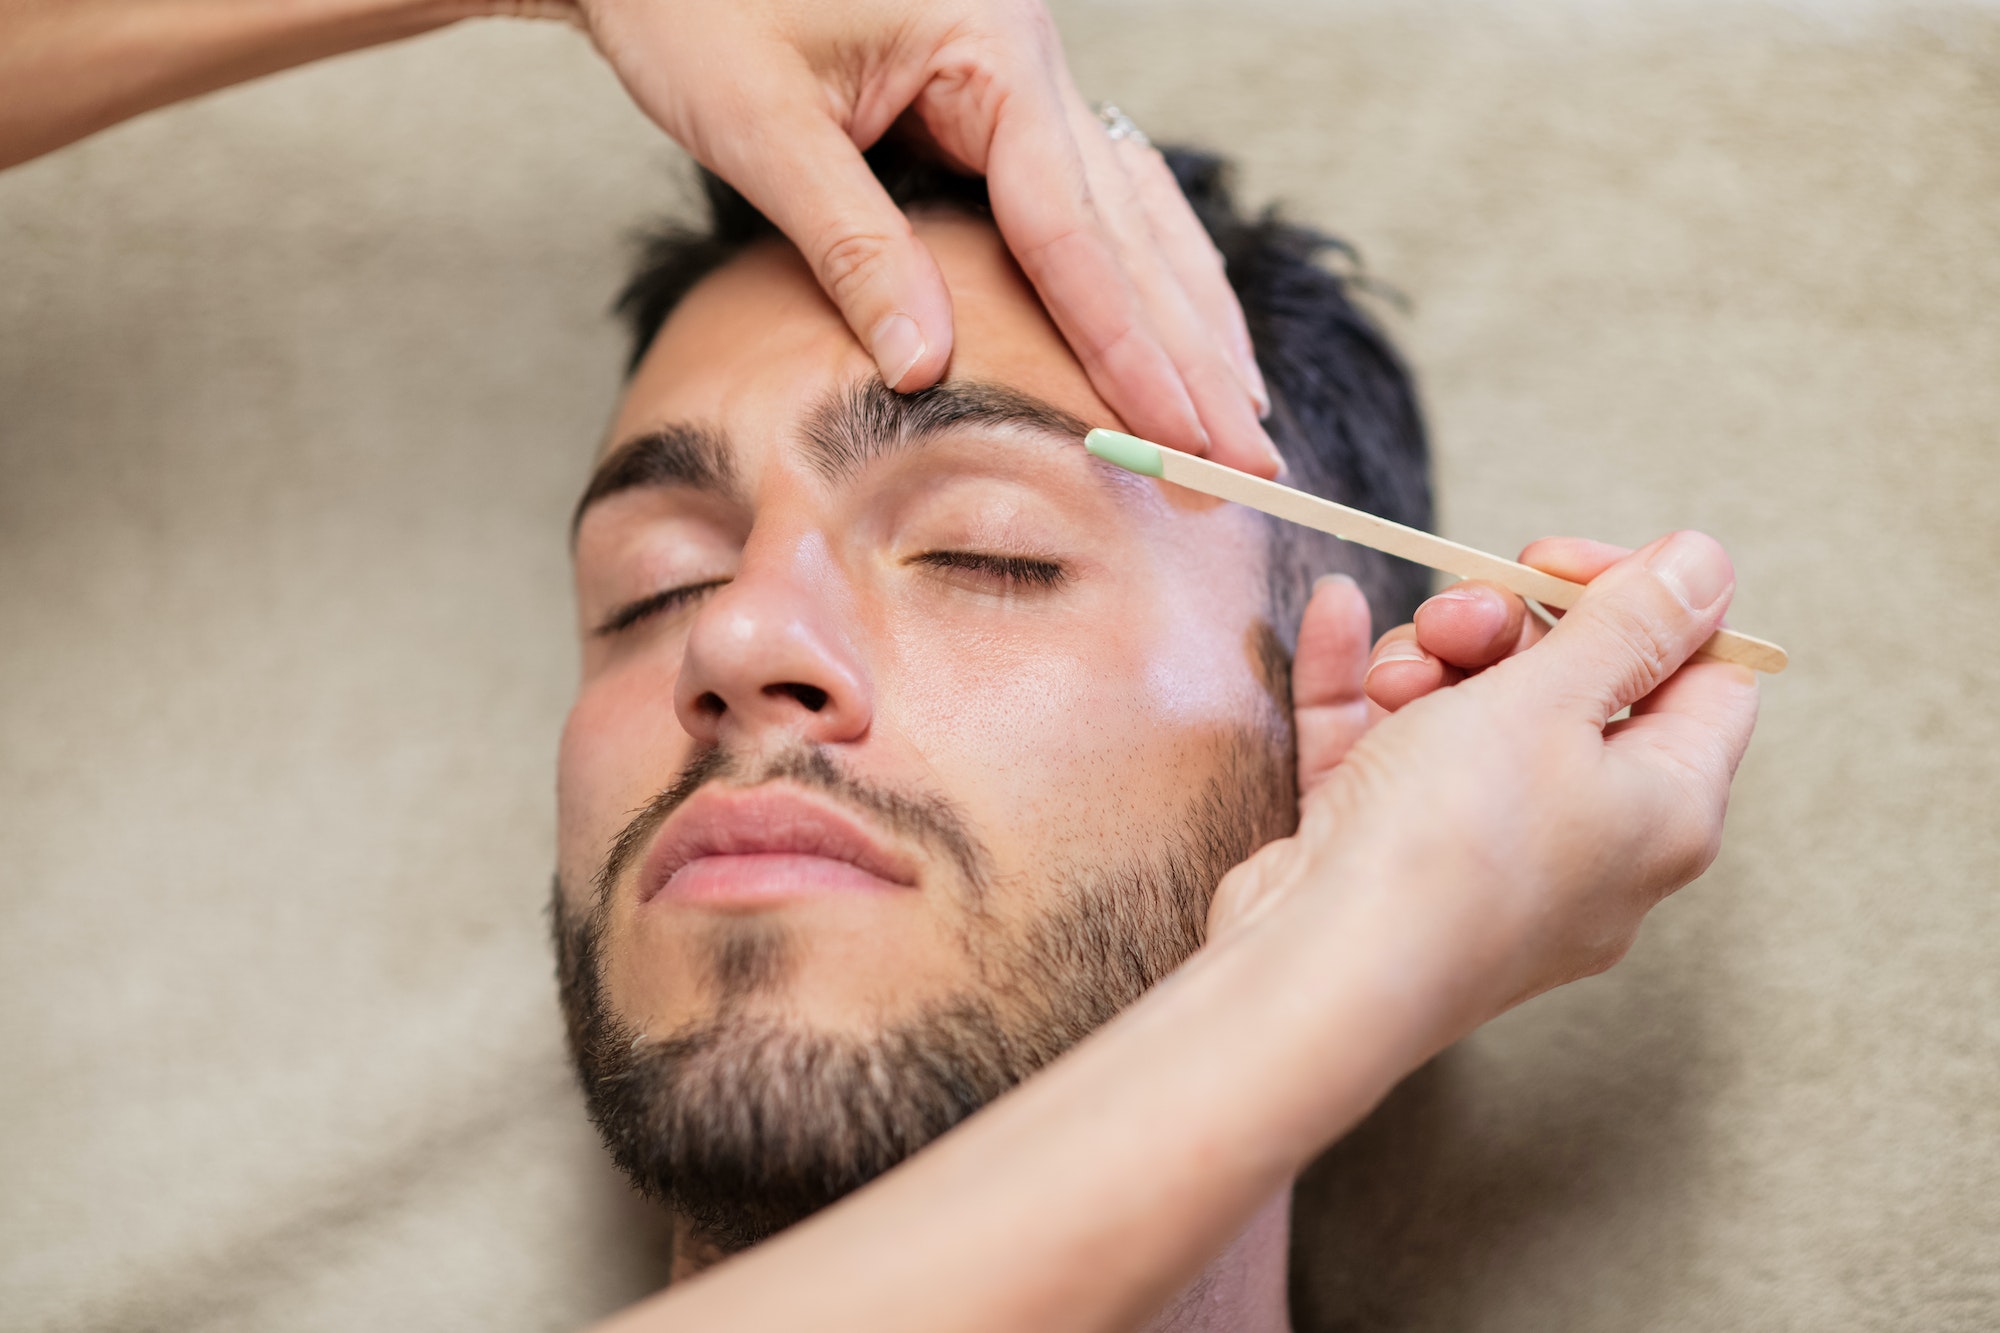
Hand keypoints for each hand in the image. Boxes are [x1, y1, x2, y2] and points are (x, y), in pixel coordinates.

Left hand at [573, 0, 1280, 473]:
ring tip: (1241, 411)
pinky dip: (1138, 270)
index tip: (1182, 441)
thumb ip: (851, 245)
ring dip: (1188, 317)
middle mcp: (1027, 55)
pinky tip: (1175, 325)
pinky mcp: (994, 94)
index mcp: (987, 47)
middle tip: (1249, 463)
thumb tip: (926, 368)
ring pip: (1132, 212)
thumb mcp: (760, 127)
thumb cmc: (693, 2)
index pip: (1072, 233)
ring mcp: (1019, 71)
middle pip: (1131, 230)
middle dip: (1192, 356)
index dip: (1130, 351)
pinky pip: (1092, 195)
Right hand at [1213, 532, 1760, 1051]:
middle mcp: (1592, 846)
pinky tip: (1336, 616)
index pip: (1705, 678)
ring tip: (1394, 671)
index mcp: (1666, 812)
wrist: (1319, 970)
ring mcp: (1489, 860)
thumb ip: (1629, 624)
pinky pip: (1389, 751)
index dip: (1640, 604)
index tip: (1557, 567)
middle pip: (1576, 691)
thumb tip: (1707, 564)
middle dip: (1508, 630)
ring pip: (1475, 718)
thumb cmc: (1452, 846)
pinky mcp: (1395, 861)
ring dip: (1430, 662)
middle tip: (1463, 613)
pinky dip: (1364, 686)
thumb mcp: (1551, 700)